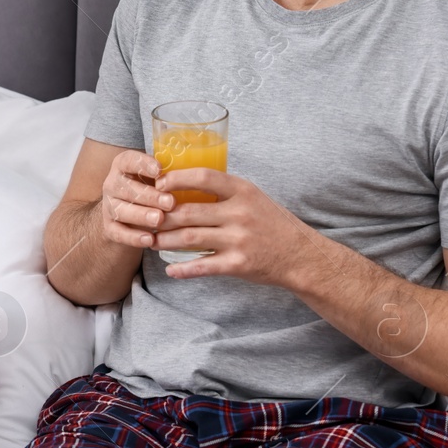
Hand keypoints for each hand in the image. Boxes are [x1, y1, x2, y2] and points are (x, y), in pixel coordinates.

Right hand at [97, 149, 175, 248]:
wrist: (130, 215)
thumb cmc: (152, 189)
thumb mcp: (158, 177)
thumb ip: (170, 174)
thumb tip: (200, 174)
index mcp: (124, 165)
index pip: (129, 160)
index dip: (143, 164)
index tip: (160, 170)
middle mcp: (112, 184)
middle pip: (126, 188)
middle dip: (149, 196)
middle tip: (170, 202)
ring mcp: (109, 206)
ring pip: (121, 210)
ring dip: (141, 215)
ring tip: (159, 220)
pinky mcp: (109, 227)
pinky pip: (119, 233)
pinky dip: (134, 237)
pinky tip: (150, 239)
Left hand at [150, 168, 319, 287]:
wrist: (301, 256)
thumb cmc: (272, 223)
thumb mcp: (253, 197)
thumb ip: (224, 190)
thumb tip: (184, 182)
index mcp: (242, 191)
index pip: (202, 177)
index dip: (175, 179)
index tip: (157, 184)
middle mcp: (240, 213)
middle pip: (188, 211)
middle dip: (161, 216)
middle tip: (145, 219)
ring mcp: (239, 240)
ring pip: (188, 238)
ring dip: (164, 241)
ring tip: (151, 242)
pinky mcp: (239, 264)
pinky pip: (203, 266)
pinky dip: (183, 270)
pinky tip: (170, 270)